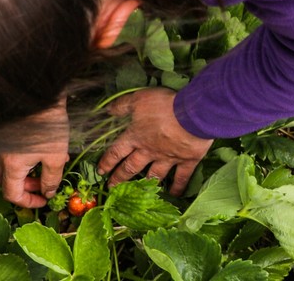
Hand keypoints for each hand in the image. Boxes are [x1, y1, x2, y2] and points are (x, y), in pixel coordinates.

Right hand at [0, 100, 69, 207]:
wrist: (40, 93)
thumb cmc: (48, 125)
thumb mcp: (56, 156)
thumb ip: (51, 178)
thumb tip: (49, 192)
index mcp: (11, 166)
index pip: (12, 194)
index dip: (28, 202)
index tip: (44, 200)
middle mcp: (0, 157)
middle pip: (3, 182)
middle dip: (22, 187)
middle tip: (42, 183)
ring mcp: (1, 144)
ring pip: (4, 167)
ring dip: (23, 173)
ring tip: (47, 166)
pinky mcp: (6, 134)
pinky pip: (10, 153)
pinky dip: (24, 159)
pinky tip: (45, 150)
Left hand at [98, 87, 212, 194]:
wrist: (192, 115)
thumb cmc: (164, 105)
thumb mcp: (138, 99)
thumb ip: (122, 105)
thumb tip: (107, 111)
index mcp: (136, 137)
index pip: (117, 152)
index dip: (107, 162)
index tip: (100, 171)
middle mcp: (149, 151)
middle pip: (131, 167)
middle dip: (120, 177)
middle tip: (112, 187)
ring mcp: (168, 158)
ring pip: (153, 175)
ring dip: (144, 184)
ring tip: (138, 193)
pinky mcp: (186, 161)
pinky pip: (181, 177)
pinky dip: (178, 187)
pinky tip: (175, 195)